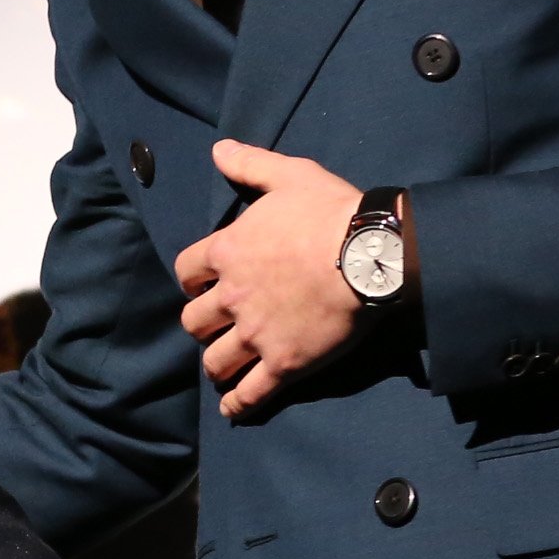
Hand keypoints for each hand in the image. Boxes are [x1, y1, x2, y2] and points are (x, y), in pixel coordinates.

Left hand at [173, 138, 361, 418]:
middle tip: (215, 325)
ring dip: (216, 364)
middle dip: (201, 325)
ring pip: (215, 360)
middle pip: (194, 322)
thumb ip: (251, 164)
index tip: (202, 284)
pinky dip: (238, 405)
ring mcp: (257, 334)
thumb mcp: (289, 175)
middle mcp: (233, 297)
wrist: (372, 254)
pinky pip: (251, 393)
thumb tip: (218, 149)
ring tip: (222, 367)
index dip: (193, 280)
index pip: (187, 272)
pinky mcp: (285, 364)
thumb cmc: (331, 211)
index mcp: (228, 252)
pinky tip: (232, 410)